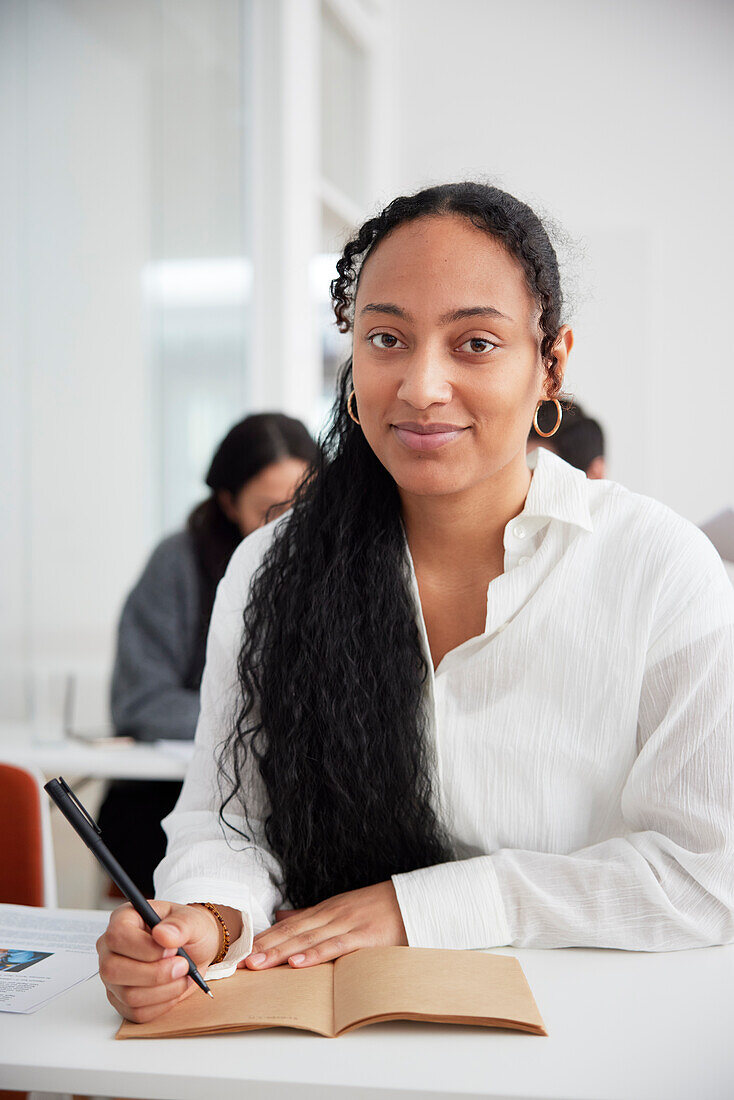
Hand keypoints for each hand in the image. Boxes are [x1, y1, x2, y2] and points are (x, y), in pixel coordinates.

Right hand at [97, 900, 220, 1022]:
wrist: (194, 950)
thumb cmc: (186, 931)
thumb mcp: (192, 920)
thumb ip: (180, 925)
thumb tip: (163, 935)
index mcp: (124, 920)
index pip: (118, 936)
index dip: (145, 947)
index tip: (172, 949)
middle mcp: (111, 948)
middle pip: (114, 970)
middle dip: (155, 973)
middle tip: (182, 966)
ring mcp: (113, 977)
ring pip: (128, 995)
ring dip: (164, 990)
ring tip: (182, 976)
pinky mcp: (121, 999)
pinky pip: (136, 1012)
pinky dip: (162, 1005)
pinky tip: (173, 989)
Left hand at [241, 881, 406, 970]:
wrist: (413, 900)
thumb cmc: (378, 908)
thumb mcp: (341, 908)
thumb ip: (311, 914)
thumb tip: (281, 915)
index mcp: (325, 910)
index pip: (288, 925)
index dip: (264, 938)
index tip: (241, 951)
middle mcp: (331, 915)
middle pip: (292, 932)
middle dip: (265, 947)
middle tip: (240, 962)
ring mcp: (346, 924)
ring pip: (308, 939)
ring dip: (281, 952)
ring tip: (259, 964)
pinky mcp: (363, 936)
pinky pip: (336, 947)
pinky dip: (315, 954)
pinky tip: (298, 962)